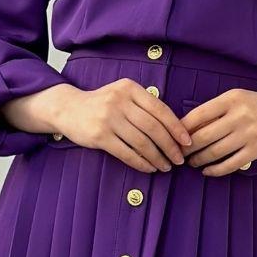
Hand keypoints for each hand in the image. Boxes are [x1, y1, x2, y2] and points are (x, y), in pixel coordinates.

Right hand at [2, 79, 191, 172]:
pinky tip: (150, 168)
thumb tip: (175, 129)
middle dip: (170, 146)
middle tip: (179, 159)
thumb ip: (145, 106)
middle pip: (153, 128)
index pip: (160, 110)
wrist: (69, 109)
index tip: (187, 142)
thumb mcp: (123, 95)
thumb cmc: (103, 104)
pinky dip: (141, 163)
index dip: (176, 128)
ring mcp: (108, 118)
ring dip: (157, 158)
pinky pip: (127, 153)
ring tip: (166, 166)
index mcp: (130, 88)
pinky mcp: (100, 136)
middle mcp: (119, 101)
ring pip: (142, 143)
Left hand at [181, 85, 256, 175]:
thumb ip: (216, 110)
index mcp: (231, 99)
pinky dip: (215, 170)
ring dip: (198, 160)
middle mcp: (239, 115)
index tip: (174, 137)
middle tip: (179, 155)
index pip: (198, 115)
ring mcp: (249, 134)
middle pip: (203, 136)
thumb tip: (188, 127)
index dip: (182, 129)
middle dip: (187, 149)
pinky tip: (207, 171)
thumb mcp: (238, 98)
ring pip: (214, 152)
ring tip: (191, 163)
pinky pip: (230, 164)